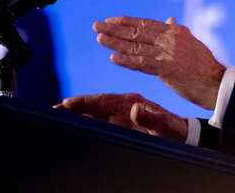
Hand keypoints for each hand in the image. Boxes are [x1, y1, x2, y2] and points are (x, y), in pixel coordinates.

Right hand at [56, 93, 187, 140]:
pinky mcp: (121, 125)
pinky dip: (86, 123)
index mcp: (132, 101)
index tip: (67, 103)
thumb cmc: (173, 130)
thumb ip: (151, 118)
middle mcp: (124, 106)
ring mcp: (121, 115)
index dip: (85, 102)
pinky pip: (100, 123)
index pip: (104, 100)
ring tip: (57, 118)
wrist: (181, 135)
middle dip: (73, 108)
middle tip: (53, 111)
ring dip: (77, 115)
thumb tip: (135, 109)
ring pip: (94, 114)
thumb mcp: (164, 126)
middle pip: (94, 106)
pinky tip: (74, 126)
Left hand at [93, 16, 224, 108]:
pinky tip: (112, 58)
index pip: (146, 24)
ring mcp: (170, 53)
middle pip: (137, 32)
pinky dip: (127, 61)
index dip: (127, 22)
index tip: (110, 20)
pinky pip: (143, 64)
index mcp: (176, 32)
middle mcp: (171, 39)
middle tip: (96, 25)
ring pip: (137, 46)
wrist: (218, 84)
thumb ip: (178, 32)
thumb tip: (169, 19)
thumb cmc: (204, 67)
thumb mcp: (192, 44)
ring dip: (115, 42)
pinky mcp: (169, 69)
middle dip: (115, 29)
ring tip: (99, 38)